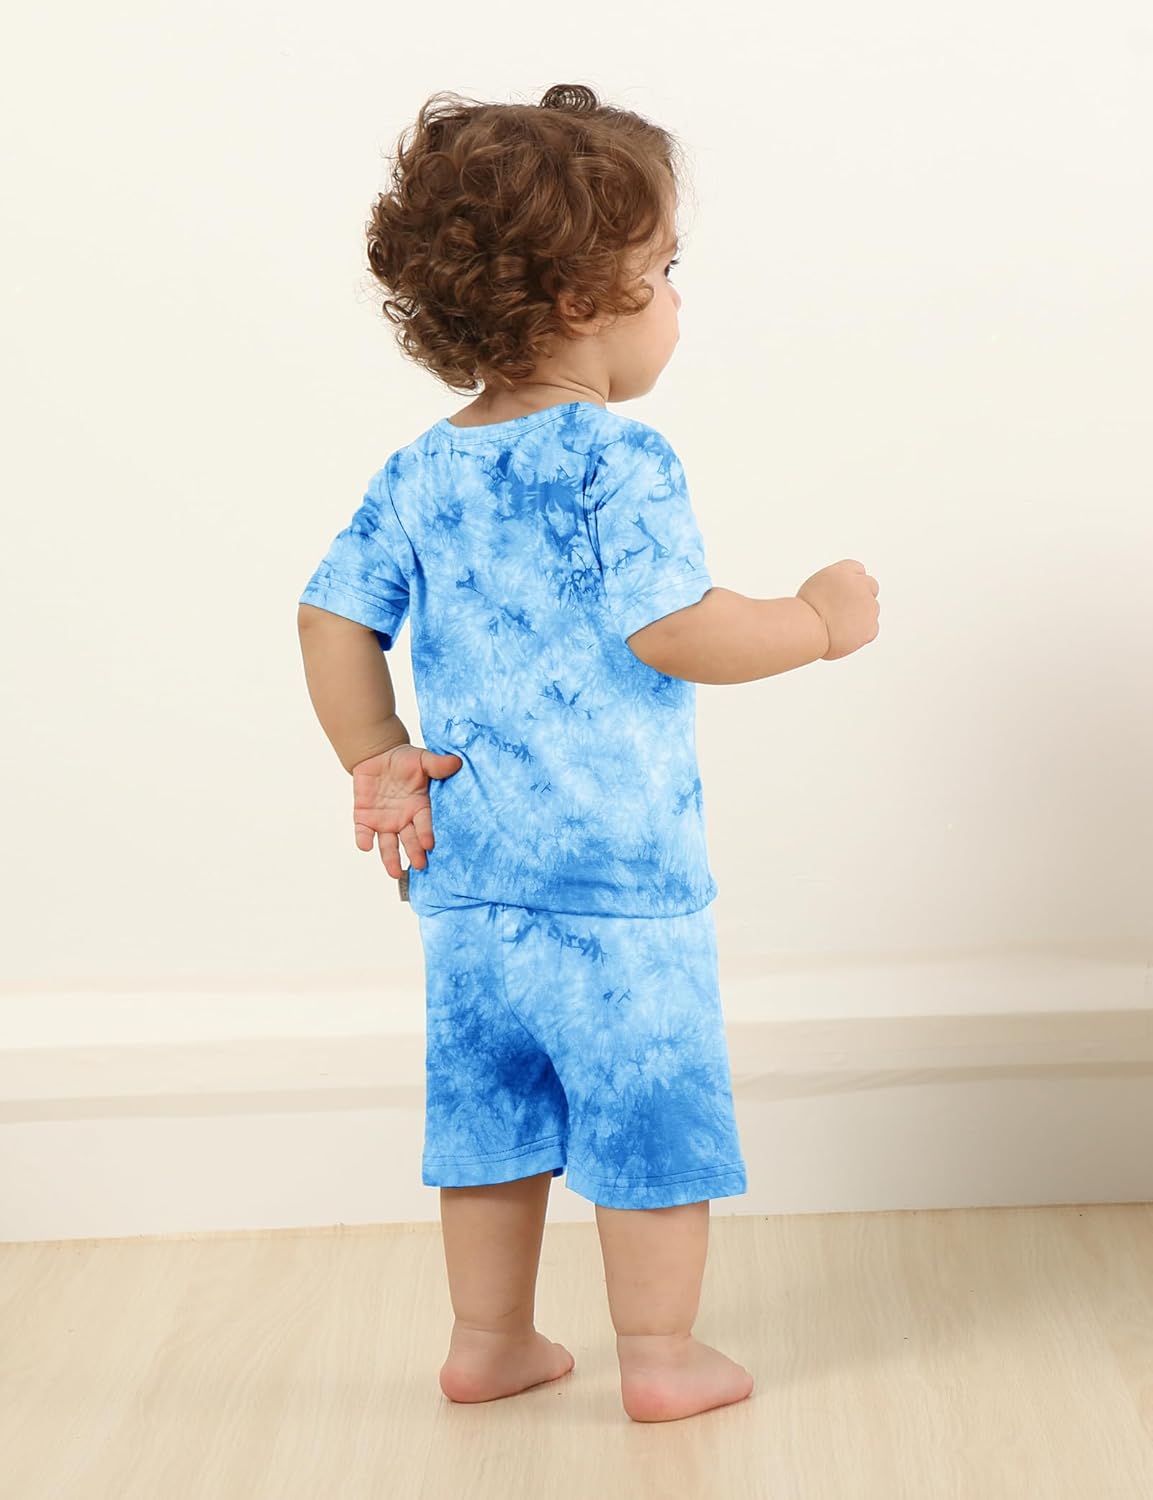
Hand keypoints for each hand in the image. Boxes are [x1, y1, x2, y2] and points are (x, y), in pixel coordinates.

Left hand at [351, 744, 462, 879]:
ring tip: (394, 872)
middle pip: (409, 840)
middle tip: (419, 865)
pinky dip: (363, 839)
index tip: (429, 845)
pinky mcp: (364, 819)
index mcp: (418, 808)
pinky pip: (363, 833)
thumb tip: (456, 762)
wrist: (377, 756)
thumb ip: (436, 764)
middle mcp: (403, 820)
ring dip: (390, 858)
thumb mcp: (421, 759)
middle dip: (414, 852)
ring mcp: (383, 822)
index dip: (425, 834)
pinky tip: (365, 845)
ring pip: (387, 844)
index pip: (423, 824)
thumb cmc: (404, 760)